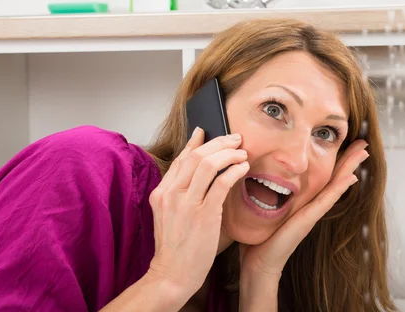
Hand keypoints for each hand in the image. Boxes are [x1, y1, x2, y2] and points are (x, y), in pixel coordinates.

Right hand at [146, 127, 249, 301]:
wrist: (173, 274)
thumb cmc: (176, 247)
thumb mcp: (170, 215)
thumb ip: (180, 194)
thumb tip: (198, 172)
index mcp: (161, 193)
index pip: (181, 158)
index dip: (196, 142)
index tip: (208, 131)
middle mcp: (171, 194)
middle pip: (196, 155)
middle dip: (219, 142)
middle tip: (235, 138)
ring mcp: (187, 203)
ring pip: (209, 164)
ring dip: (229, 154)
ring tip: (242, 152)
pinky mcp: (204, 214)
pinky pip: (222, 182)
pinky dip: (234, 170)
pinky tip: (243, 168)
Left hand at [238, 140, 368, 281]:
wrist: (258, 264)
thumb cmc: (259, 238)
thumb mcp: (264, 209)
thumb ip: (266, 195)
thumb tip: (257, 177)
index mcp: (302, 203)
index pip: (322, 177)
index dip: (335, 162)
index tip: (347, 145)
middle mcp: (311, 207)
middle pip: (334, 179)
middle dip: (349, 161)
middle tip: (364, 144)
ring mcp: (312, 214)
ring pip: (335, 186)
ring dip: (349, 168)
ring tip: (363, 153)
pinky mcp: (308, 220)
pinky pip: (326, 200)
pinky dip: (339, 188)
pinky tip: (351, 177)